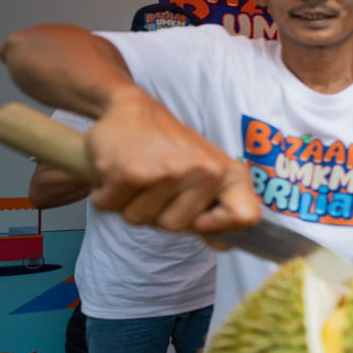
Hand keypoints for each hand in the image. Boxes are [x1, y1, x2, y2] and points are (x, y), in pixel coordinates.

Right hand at [86, 88, 259, 233]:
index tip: (200, 216)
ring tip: (139, 173)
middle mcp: (203, 172)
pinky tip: (118, 170)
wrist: (132, 108)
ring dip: (130, 203)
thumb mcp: (208, 171)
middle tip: (157, 182)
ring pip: (139, 220)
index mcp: (227, 173)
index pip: (245, 216)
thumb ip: (219, 208)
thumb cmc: (170, 145)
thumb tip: (224, 244)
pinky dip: (106, 194)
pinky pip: (111, 206)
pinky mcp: (130, 173)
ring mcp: (167, 172)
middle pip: (174, 228)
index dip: (219, 226)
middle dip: (157, 213)